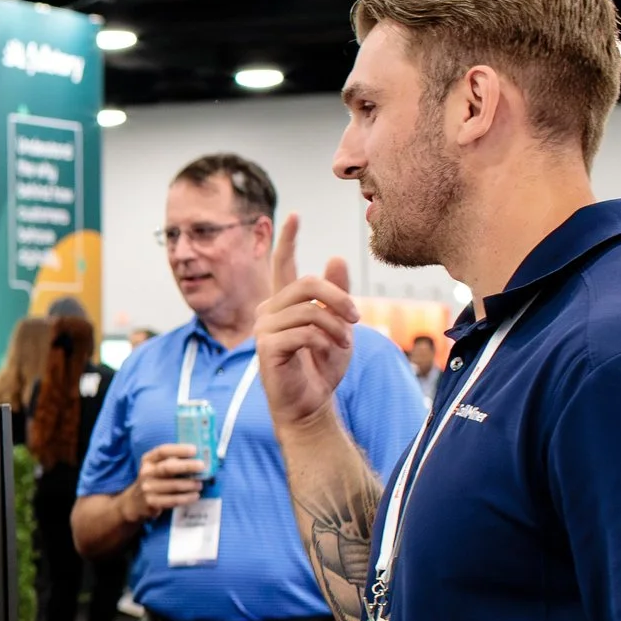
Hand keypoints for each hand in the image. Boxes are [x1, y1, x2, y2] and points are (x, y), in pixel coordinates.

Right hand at [122, 442, 206, 521]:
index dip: (179, 450)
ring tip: (200, 484)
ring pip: (172, 485)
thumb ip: (172, 461)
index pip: (162, 451)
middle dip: (186, 466)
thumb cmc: (154, 481)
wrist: (135, 502)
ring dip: (189, 484)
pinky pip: (172, 500)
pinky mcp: (152, 502)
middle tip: (202, 466)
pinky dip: (186, 498)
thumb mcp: (156, 467)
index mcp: (148, 460)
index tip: (194, 450)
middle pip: (167, 468)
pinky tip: (195, 496)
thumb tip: (198, 456)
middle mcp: (146, 473)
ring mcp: (148, 488)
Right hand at [255, 213, 359, 435]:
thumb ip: (336, 295)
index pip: (282, 265)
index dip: (287, 239)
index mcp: (285, 304)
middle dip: (338, 297)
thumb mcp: (338, 326)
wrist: (311, 405)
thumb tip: (335, 258)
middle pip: (306, 283)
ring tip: (345, 341)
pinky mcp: (266, 348)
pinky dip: (325, 340)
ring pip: (309, 308)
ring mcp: (264, 329)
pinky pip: (304, 331)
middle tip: (357, 317)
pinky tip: (331, 351)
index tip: (294, 216)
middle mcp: (269, 312)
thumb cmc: (322, 367)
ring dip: (336, 325)